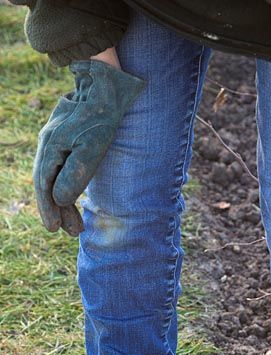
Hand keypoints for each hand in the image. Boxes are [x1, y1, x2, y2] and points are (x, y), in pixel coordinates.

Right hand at [33, 59, 144, 235]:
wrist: (104, 85)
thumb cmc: (101, 117)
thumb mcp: (92, 148)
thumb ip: (74, 174)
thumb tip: (59, 199)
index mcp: (51, 147)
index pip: (45, 185)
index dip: (49, 209)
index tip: (54, 229)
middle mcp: (48, 144)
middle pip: (47, 185)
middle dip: (57, 211)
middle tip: (69, 232)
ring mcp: (55, 141)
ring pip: (54, 178)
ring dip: (63, 203)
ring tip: (75, 226)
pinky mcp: (66, 140)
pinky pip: (60, 168)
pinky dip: (66, 187)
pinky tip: (73, 200)